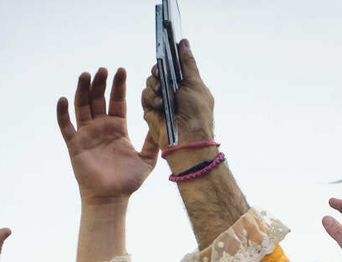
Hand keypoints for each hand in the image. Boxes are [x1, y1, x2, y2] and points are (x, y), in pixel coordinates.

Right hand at [59, 68, 159, 202]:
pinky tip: (63, 99)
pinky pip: (66, 125)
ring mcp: (86, 134)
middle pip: (98, 98)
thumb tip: (165, 122)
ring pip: (82, 106)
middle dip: (100, 83)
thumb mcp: (147, 159)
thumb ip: (154, 141)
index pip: (117, 100)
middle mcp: (101, 127)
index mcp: (118, 127)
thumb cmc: (128, 182)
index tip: (121, 70)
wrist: (111, 199)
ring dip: (83, 90)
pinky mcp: (74, 144)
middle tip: (103, 70)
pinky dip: (63, 112)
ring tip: (86, 75)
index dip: (119, 86)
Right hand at [141, 40, 215, 155]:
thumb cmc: (197, 113)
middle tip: (161, 73)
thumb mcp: (195, 83)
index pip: (173, 66)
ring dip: (155, 85)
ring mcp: (161, 101)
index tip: (166, 47)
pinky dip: (151, 98)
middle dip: (159, 70)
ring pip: (150, 82)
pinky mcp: (151, 110)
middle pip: (158, 72)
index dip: (169, 57)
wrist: (188, 138)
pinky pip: (145, 95)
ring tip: (164, 94)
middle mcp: (172, 92)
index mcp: (185, 84)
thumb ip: (187, 63)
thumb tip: (183, 43)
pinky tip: (160, 103)